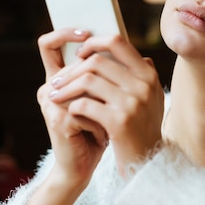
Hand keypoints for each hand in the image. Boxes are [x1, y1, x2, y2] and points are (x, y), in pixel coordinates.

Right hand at [37, 28, 107, 186]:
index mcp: (61, 79)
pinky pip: (89, 109)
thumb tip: (146, 59)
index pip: (49, 44)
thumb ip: (118, 79)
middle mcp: (50, 88)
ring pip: (86, 86)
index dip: (64, 32)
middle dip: (104, 83)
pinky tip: (105, 135)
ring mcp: (52, 104)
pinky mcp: (58, 121)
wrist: (84, 164)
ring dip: (105, 106)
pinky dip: (102, 123)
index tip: (89, 33)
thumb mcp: (109, 100)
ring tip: (113, 123)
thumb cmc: (99, 130)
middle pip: (74, 65)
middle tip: (120, 100)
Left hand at [45, 32, 164, 177]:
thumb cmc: (142, 129)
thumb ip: (137, 73)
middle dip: (71, 70)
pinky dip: (73, 107)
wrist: (148, 163)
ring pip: (88, 80)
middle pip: (97, 61)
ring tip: (55, 96)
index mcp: (148, 75)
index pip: (117, 42)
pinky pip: (85, 104)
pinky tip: (70, 112)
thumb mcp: (149, 98)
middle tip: (57, 81)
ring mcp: (133, 103)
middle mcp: (143, 85)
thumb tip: (117, 47)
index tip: (80, 54)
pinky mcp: (119, 122)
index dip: (94, 43)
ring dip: (66, 88)